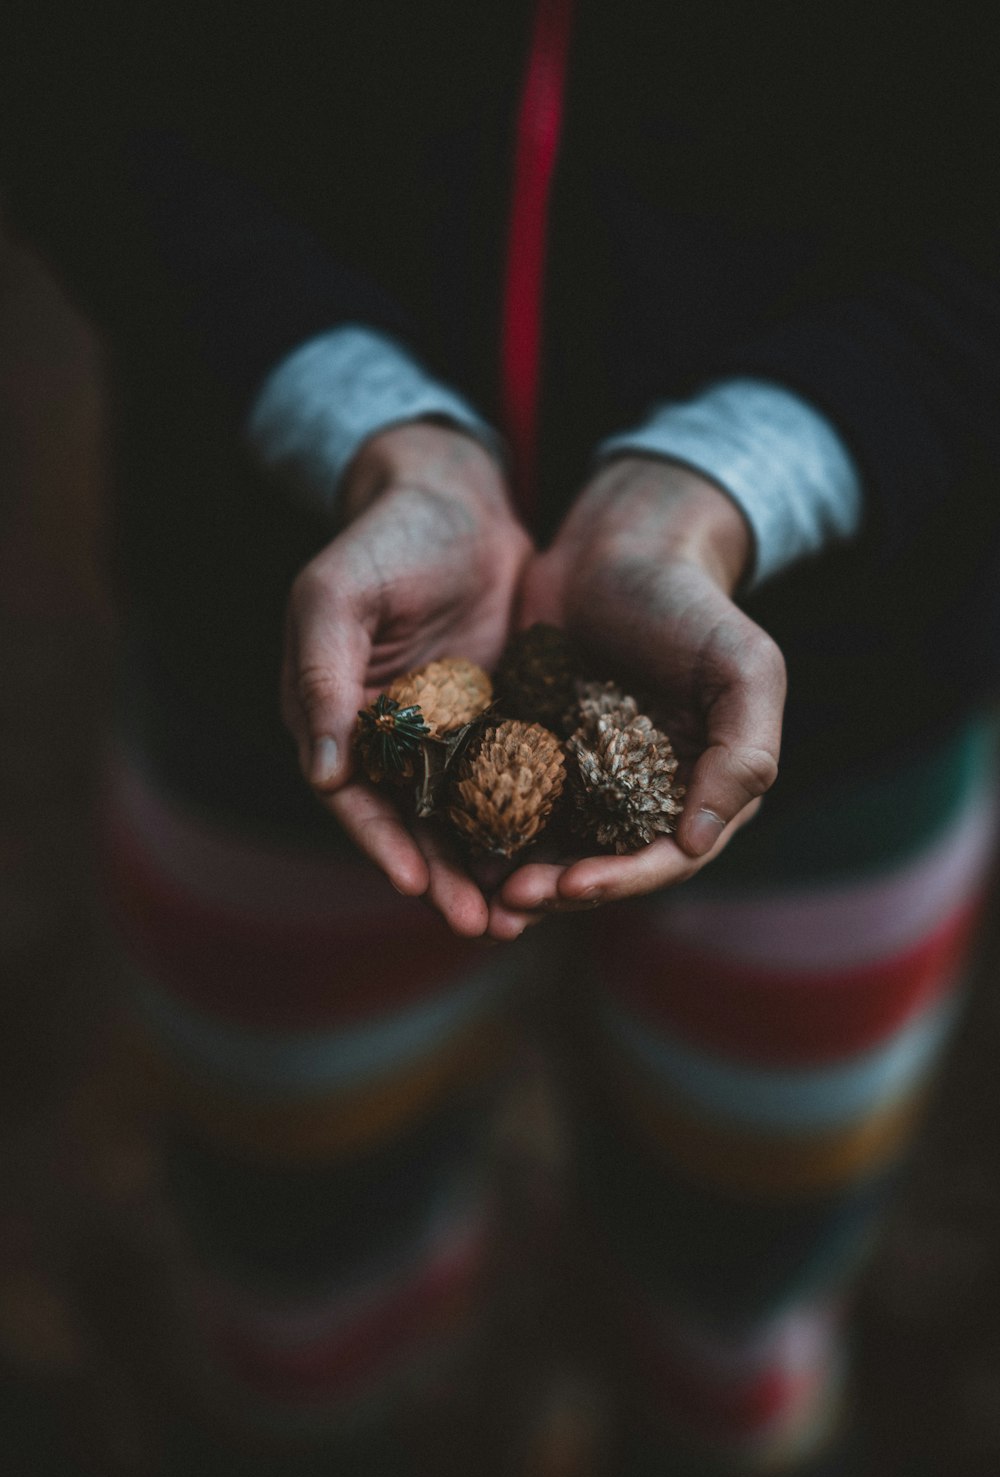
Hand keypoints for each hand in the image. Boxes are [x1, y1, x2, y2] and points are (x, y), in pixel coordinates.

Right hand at [281, 421, 531, 935]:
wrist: (456, 501)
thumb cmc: (384, 541)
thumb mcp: (336, 597)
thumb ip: (321, 677)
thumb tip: (322, 772)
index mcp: (339, 720)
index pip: (357, 801)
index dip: (384, 847)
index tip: (417, 887)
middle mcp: (392, 742)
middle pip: (414, 828)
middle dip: (444, 881)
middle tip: (482, 927)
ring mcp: (449, 737)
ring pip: (466, 820)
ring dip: (488, 870)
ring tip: (522, 916)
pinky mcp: (501, 724)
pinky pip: (514, 785)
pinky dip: (529, 826)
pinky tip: (559, 860)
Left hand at [490, 457, 785, 936]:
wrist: (615, 546)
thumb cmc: (689, 603)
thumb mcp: (743, 667)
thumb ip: (744, 753)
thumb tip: (697, 841)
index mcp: (699, 789)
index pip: (665, 859)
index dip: (621, 880)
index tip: (573, 883)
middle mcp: (641, 797)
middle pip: (602, 866)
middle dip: (558, 891)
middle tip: (510, 899)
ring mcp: (584, 780)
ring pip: (550, 848)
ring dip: (517, 876)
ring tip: (479, 889)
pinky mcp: (533, 754)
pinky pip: (508, 804)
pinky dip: (486, 830)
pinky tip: (454, 843)